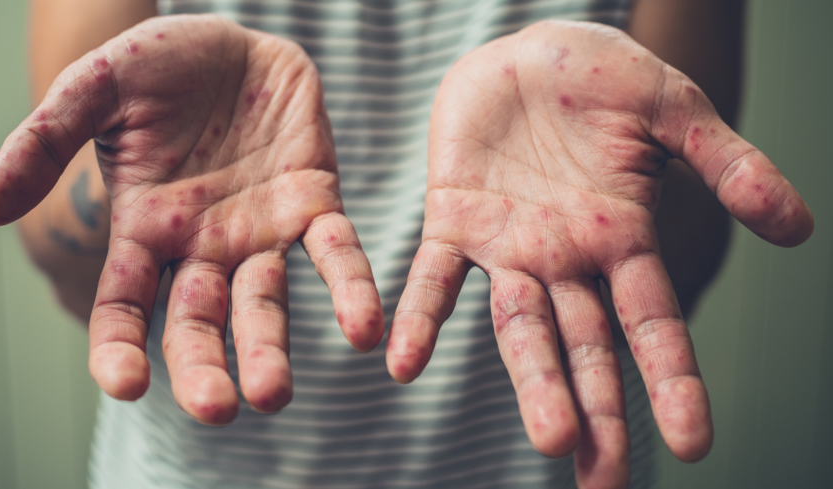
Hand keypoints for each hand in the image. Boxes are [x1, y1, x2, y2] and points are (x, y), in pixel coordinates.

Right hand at [0, 15, 382, 423]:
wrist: (238, 42)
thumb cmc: (161, 66)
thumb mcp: (95, 89)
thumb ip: (46, 141)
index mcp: (145, 229)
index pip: (125, 305)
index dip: (120, 347)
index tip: (125, 384)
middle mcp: (203, 245)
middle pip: (199, 322)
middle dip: (206, 367)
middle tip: (218, 410)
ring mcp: (260, 231)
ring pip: (265, 303)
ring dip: (271, 349)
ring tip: (275, 394)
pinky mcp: (314, 204)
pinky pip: (335, 253)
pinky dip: (350, 289)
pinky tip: (363, 328)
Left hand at [386, 20, 811, 487]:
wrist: (522, 52)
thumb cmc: (600, 77)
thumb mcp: (673, 110)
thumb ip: (727, 165)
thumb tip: (797, 229)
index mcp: (622, 239)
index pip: (652, 324)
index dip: (671, 381)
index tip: (691, 444)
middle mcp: (565, 259)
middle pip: (585, 348)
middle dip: (596, 411)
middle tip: (599, 480)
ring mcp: (507, 246)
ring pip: (517, 327)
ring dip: (530, 381)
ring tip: (547, 438)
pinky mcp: (452, 220)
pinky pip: (433, 278)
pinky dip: (420, 318)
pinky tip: (403, 361)